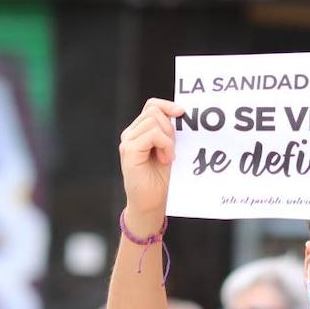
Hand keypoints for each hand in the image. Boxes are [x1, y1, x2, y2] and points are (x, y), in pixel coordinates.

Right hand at [118, 98, 181, 232]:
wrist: (152, 203)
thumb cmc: (161, 179)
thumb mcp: (169, 149)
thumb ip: (169, 132)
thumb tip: (180, 112)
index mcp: (139, 132)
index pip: (151, 106)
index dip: (167, 105)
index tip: (182, 113)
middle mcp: (130, 134)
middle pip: (153, 111)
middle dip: (169, 127)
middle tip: (172, 150)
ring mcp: (127, 142)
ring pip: (153, 121)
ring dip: (168, 139)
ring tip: (167, 157)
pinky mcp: (129, 150)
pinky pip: (152, 134)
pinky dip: (165, 145)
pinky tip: (165, 159)